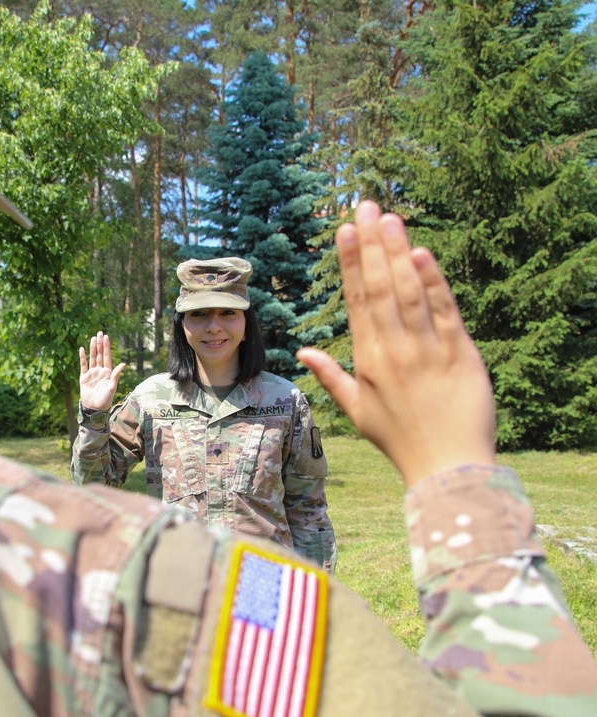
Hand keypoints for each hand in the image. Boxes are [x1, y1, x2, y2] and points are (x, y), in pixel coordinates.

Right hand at [79, 331, 125, 411]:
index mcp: (108, 372)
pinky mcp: (84, 377)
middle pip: (100, 354)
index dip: (106, 347)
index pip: (107, 356)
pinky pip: (83, 365)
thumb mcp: (112, 387)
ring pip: (92, 358)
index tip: (106, 337)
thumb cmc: (105, 399)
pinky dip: (82, 357)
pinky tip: (82, 349)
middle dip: (100, 344)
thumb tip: (123, 363)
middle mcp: (100, 371)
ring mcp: (91, 373)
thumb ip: (116, 374)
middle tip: (100, 333)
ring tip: (93, 338)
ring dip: (92, 348)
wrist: (94, 408)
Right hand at [296, 202, 495, 487]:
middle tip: (366, 206)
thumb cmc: (399, 438)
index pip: (356, 301)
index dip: (349, 264)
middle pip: (380, 287)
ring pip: (409, 292)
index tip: (343, 231)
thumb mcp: (356, 410)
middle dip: (371, 244)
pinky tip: (422, 254)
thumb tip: (302, 350)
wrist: (446, 464)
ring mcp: (427, 349)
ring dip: (398, 253)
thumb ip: (330, 375)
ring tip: (389, 219)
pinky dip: (434, 282)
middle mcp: (395, 348)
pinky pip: (444, 311)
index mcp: (368, 359)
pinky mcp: (460, 352)